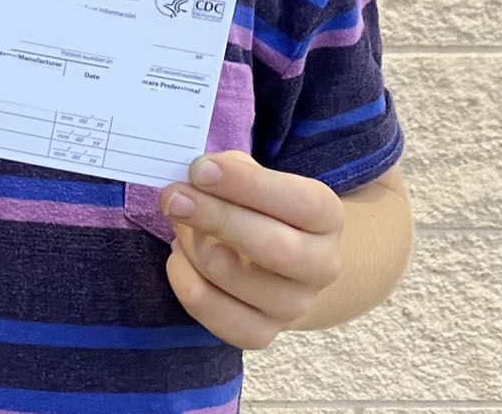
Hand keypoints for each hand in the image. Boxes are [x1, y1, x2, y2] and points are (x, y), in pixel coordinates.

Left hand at [159, 151, 343, 349]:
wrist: (280, 266)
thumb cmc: (258, 208)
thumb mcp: (253, 177)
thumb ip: (230, 169)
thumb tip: (196, 175)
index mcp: (328, 217)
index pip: (300, 202)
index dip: (246, 184)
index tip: (200, 169)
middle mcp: (322, 266)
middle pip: (272, 247)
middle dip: (215, 217)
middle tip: (173, 197)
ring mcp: (294, 306)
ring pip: (230, 276)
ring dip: (192, 244)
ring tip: (179, 223)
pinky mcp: (260, 333)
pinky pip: (210, 309)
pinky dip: (184, 278)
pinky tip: (180, 255)